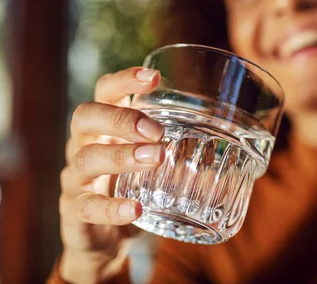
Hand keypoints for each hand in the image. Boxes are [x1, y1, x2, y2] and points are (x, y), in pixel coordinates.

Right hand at [58, 67, 164, 282]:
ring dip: (122, 156)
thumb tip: (240, 139)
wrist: (102, 238)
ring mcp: (76, 178)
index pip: (105, 91)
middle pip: (86, 116)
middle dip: (121, 118)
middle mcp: (84, 145)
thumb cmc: (133, 188)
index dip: (124, 80)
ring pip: (87, 158)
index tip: (154, 77)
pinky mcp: (76, 212)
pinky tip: (135, 209)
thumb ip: (180, 145)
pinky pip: (88, 207)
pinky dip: (112, 207)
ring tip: (155, 159)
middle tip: (157, 131)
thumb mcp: (150, 161)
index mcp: (104, 126)